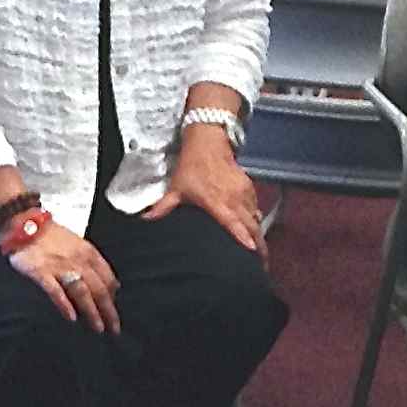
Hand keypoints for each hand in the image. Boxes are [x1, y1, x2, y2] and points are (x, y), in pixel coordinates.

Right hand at [10, 215, 119, 332]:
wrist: (24, 223)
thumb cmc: (51, 236)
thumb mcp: (79, 244)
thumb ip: (94, 264)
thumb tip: (114, 285)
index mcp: (89, 253)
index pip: (108, 279)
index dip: (114, 298)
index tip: (114, 313)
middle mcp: (78, 261)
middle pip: (99, 289)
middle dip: (108, 311)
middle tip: (114, 329)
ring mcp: (60, 267)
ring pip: (82, 292)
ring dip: (92, 312)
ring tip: (97, 327)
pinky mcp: (41, 272)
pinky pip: (56, 291)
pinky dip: (65, 304)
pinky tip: (71, 317)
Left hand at [153, 124, 263, 253]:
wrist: (208, 141)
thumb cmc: (192, 166)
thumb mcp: (176, 188)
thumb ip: (163, 207)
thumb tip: (144, 220)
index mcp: (217, 202)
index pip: (234, 223)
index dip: (244, 238)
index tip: (253, 252)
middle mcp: (234, 199)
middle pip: (252, 226)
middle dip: (259, 246)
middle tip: (261, 265)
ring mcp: (244, 193)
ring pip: (255, 218)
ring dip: (258, 235)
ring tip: (261, 253)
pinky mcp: (249, 187)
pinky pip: (255, 208)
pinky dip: (256, 220)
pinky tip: (255, 230)